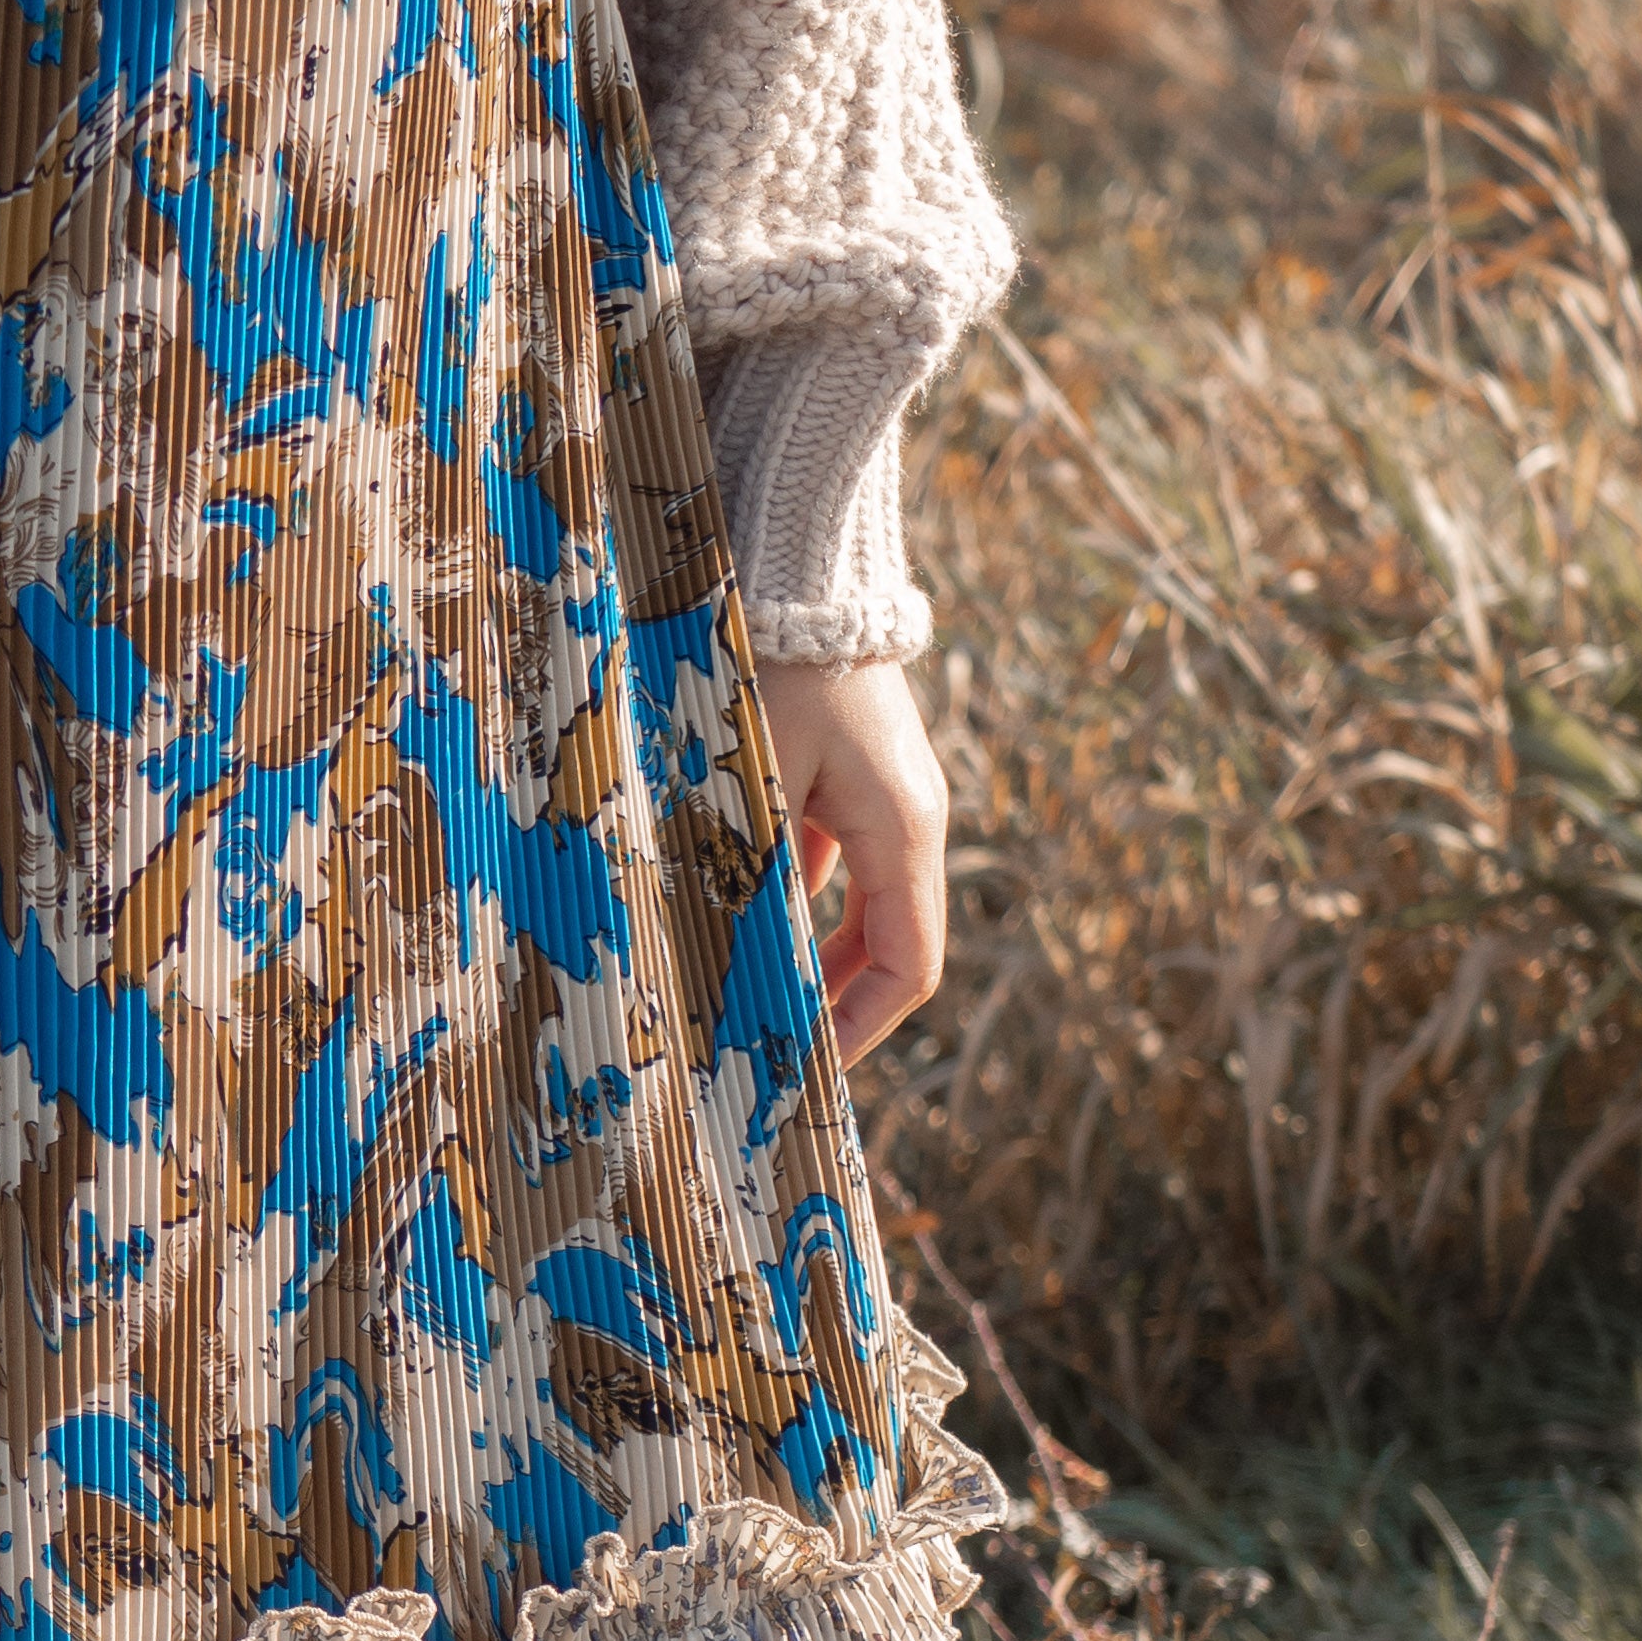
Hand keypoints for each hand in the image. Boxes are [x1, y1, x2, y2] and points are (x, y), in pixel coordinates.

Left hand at [754, 655, 950, 1060]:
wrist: (802, 568)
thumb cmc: (778, 668)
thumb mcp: (757, 779)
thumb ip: (756, 872)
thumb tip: (740, 966)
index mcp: (905, 831)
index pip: (909, 966)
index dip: (861, 1029)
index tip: (807, 1071)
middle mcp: (910, 822)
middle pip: (888, 946)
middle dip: (831, 1003)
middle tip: (766, 1047)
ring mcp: (884, 798)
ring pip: (859, 907)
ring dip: (808, 953)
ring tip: (742, 992)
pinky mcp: (852, 775)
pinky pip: (833, 859)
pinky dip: (789, 896)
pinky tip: (731, 910)